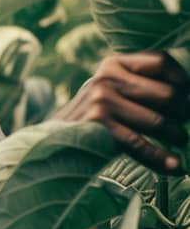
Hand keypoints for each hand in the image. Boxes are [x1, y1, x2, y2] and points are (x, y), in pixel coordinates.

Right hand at [57, 51, 189, 173]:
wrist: (52, 139)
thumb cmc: (94, 116)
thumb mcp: (111, 89)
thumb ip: (141, 85)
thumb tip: (187, 95)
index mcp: (113, 64)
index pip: (161, 62)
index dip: (182, 79)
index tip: (186, 95)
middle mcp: (107, 79)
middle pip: (167, 94)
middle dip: (183, 114)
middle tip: (181, 126)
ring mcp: (102, 103)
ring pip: (159, 122)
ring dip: (177, 137)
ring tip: (179, 143)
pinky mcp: (100, 129)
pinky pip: (142, 146)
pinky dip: (162, 159)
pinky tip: (175, 166)